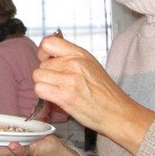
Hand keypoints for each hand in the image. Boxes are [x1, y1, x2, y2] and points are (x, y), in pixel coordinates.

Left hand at [36, 34, 154, 154]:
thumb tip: (47, 55)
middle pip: (42, 64)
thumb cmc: (104, 92)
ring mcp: (68, 78)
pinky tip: (56, 98)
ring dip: (44, 85)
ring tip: (58, 91)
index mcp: (79, 54)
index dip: (43, 53)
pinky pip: (39, 89)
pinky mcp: (64, 95)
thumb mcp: (90, 65)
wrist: (116, 112)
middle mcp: (73, 63)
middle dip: (47, 75)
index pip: (48, 43)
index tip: (46, 61)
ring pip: (38, 76)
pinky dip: (44, 95)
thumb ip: (70, 57)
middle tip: (60, 84)